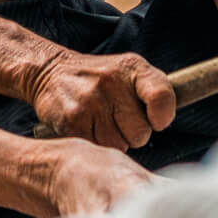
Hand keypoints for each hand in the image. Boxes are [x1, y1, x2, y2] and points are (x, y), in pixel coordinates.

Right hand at [29, 49, 175, 149]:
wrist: (49, 72)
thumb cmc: (99, 78)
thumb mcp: (130, 72)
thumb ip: (155, 92)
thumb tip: (168, 121)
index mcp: (133, 67)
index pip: (162, 98)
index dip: (163, 116)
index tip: (156, 119)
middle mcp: (112, 81)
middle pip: (141, 134)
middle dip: (131, 133)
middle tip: (116, 117)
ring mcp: (90, 101)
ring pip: (119, 146)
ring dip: (111, 141)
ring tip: (99, 121)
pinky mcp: (72, 121)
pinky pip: (97, 150)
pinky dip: (93, 143)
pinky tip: (86, 126)